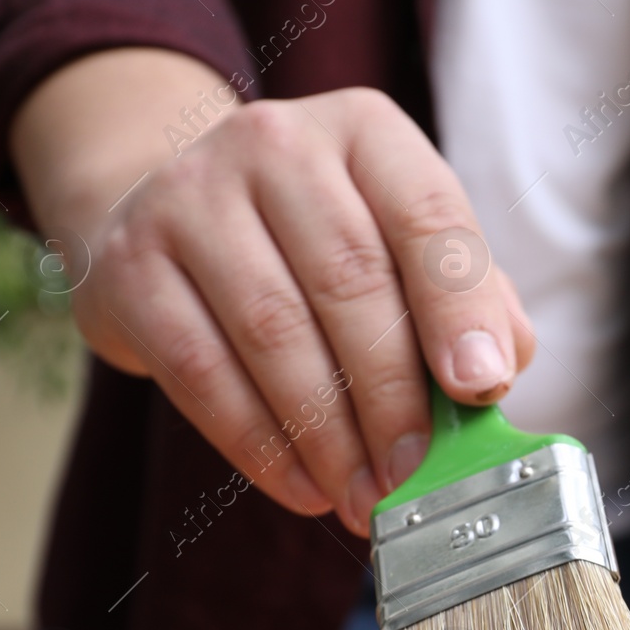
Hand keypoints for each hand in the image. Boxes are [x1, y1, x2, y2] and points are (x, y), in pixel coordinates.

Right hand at [12, 50, 534, 537]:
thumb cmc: (314, 242)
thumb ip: (464, 296)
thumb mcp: (398, 241)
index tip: (481, 388)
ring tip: (366, 497)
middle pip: (350, 281)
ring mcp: (189, 196)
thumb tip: (500, 366)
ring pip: (274, 331)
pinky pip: (201, 371)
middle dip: (393, 396)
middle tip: (417, 475)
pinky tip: (304, 485)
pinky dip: (261, 444)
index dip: (460, 308)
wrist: (162, 209)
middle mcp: (276, 144)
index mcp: (365, 132)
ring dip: (330, 434)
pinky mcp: (130, 265)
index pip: (427, 215)